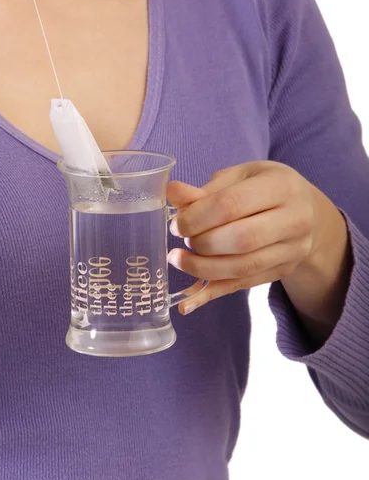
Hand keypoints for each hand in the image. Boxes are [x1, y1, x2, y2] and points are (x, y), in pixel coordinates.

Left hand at [167, 161, 346, 314]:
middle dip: (202, 244)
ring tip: (180, 261)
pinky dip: (213, 293)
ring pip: (243, 267)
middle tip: (182, 241)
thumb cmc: (264, 188)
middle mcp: (295, 219)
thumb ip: (206, 190)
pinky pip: (244, 285)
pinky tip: (188, 301)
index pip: (231, 205)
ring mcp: (293, 249)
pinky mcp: (284, 270)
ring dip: (204, 268)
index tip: (177, 224)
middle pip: (241, 240)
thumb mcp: (239, 178)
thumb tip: (172, 193)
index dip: (197, 217)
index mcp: (281, 186)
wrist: (307, 211)